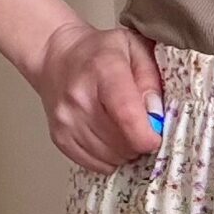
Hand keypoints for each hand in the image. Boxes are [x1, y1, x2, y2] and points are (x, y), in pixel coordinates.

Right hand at [29, 19, 165, 172]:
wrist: (56, 56)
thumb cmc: (101, 51)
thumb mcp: (136, 49)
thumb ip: (150, 79)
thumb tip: (156, 116)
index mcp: (104, 69)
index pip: (127, 115)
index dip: (147, 136)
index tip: (156, 136)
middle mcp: (79, 97)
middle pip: (122, 143)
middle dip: (139, 142)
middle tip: (141, 125)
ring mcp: (66, 120)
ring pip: (111, 158)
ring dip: (125, 150)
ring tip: (124, 129)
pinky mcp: (59, 137)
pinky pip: (95, 164)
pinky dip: (109, 158)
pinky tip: (110, 137)